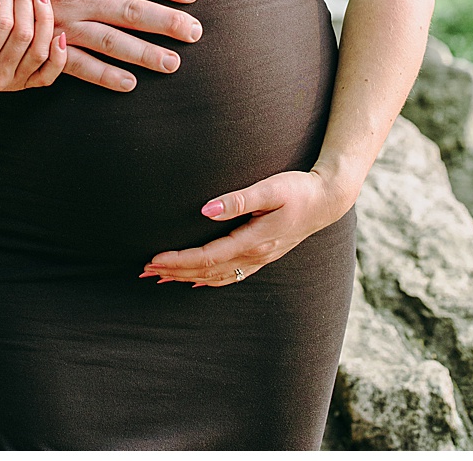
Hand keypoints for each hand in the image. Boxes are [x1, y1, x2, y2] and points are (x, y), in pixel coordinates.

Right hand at [0, 0, 200, 92]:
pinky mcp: (47, 42)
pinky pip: (78, 64)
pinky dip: (104, 75)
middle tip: (195, 32)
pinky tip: (128, 83)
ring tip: (173, 63)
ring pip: (112, 41)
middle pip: (131, 11)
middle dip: (166, 23)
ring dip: (144, 53)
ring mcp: (63, 24)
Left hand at [141, 169, 354, 286]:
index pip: (207, 257)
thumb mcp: (269, 189)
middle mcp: (256, 256)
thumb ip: (238, 200)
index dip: (179, 260)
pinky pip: (231, 275)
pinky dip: (209, 280)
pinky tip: (196, 283)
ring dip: (187, 278)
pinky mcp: (263, 256)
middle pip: (208, 271)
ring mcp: (260, 259)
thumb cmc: (298, 189)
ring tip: (160, 278)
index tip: (154, 259)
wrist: (327, 199)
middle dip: (175, 272)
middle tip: (145, 272)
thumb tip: (206, 210)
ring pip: (217, 276)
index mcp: (254, 241)